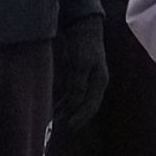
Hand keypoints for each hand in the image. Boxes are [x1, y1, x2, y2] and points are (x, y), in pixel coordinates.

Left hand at [54, 14, 108, 129]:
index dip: (80, 118)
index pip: (91, 106)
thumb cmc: (83, 45)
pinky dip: (67, 102)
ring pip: (79, 101)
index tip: (69, 127)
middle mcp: (96, 84)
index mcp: (99, 82)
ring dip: (69, 110)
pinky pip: (75, 94)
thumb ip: (78, 85)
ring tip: (55, 119)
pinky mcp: (82, 76)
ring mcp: (90, 80)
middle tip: (59, 126)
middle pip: (86, 106)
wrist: (85, 28)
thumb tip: (74, 104)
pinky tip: (58, 107)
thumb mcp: (80, 65)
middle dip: (74, 117)